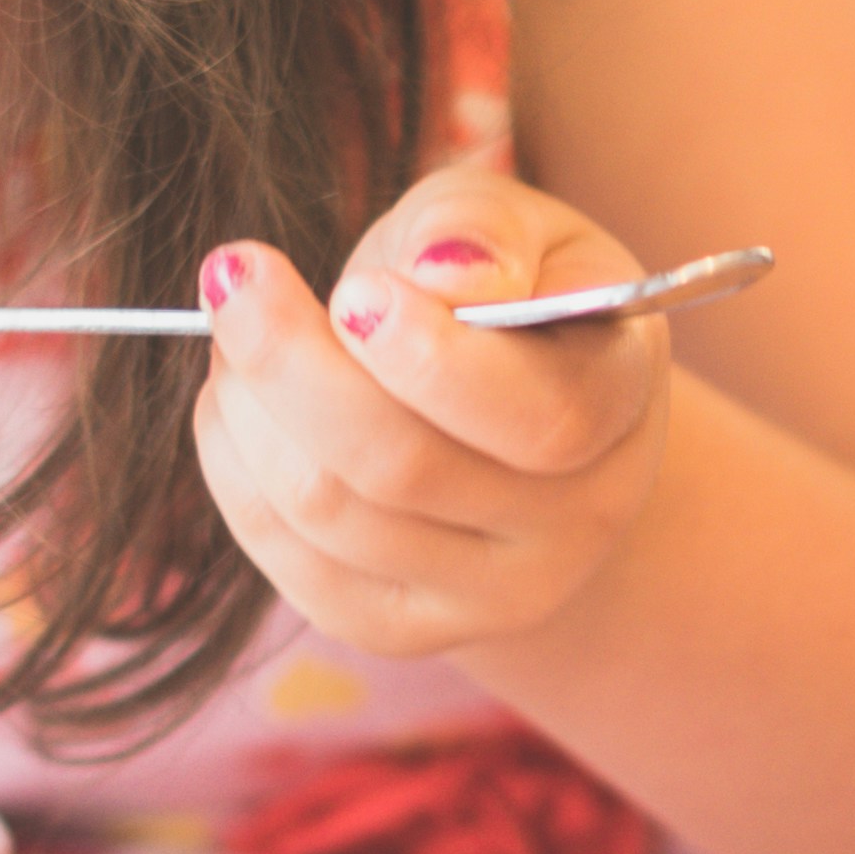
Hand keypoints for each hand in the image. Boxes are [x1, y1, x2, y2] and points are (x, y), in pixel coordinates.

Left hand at [190, 167, 676, 658]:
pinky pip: (285, 555)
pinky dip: (234, 463)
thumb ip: (483, 227)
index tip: (353, 288)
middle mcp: (576, 521)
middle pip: (404, 469)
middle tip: (236, 274)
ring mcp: (492, 593)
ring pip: (328, 511)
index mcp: (620, 408)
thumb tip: (436, 273)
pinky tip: (240, 402)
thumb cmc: (506, 291)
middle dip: (291, 364)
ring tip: (237, 324)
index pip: (538, 418)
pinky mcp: (399, 627)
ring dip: (250, 405)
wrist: (506, 409)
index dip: (431, 359)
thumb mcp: (516, 226)